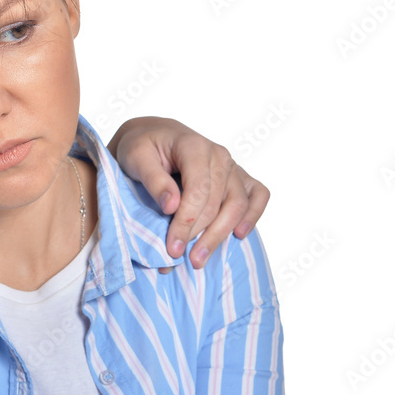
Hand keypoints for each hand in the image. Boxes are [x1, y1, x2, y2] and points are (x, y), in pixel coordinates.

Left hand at [108, 116, 268, 267]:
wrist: (155, 136)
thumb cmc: (143, 147)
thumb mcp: (136, 157)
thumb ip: (153, 180)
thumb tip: (171, 205)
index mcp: (195, 146)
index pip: (199, 190)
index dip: (187, 221)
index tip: (172, 246)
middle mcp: (219, 155)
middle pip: (217, 203)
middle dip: (199, 235)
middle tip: (179, 258)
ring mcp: (232, 166)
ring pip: (237, 205)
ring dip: (221, 235)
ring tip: (199, 258)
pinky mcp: (239, 176)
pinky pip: (258, 195)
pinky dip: (253, 215)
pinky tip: (238, 235)